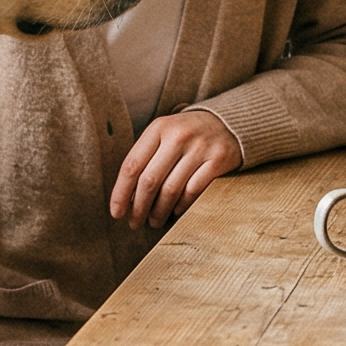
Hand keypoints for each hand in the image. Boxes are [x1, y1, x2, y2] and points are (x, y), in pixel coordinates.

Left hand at [110, 110, 243, 228]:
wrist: (228, 122)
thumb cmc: (187, 135)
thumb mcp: (164, 136)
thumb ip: (146, 159)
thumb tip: (127, 199)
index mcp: (159, 128)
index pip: (132, 165)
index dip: (121, 193)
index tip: (117, 212)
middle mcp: (178, 135)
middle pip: (150, 180)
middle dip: (139, 207)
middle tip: (135, 223)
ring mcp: (200, 147)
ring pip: (171, 189)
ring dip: (159, 211)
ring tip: (154, 221)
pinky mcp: (218, 159)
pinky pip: (194, 191)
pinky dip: (182, 206)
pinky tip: (175, 211)